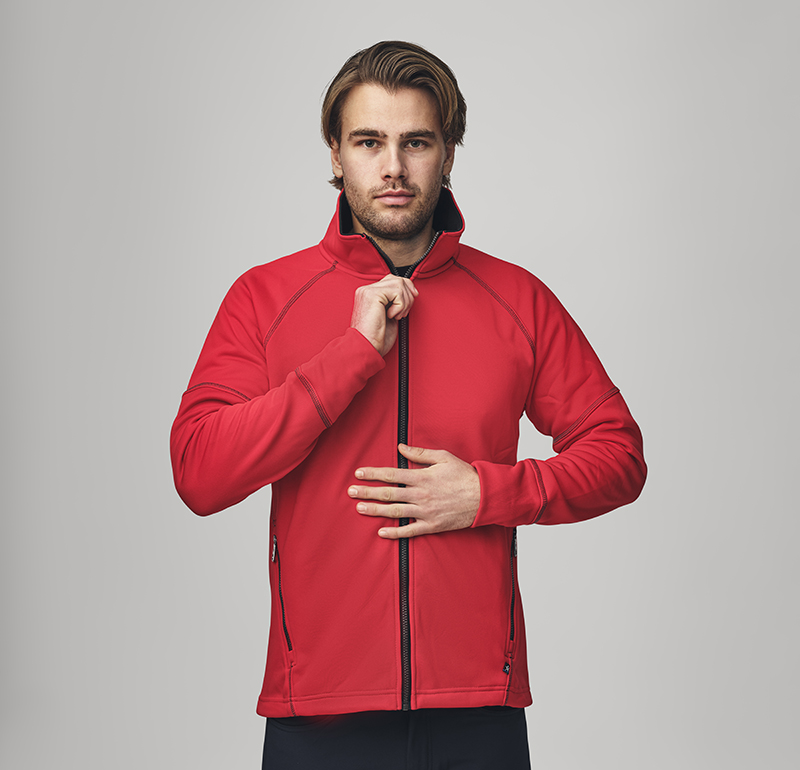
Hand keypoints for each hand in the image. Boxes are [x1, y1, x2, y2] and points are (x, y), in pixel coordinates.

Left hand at [347, 444, 480, 537]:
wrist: (484, 497)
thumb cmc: (465, 475)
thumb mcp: (443, 457)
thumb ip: (420, 453)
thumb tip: (401, 447)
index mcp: (422, 477)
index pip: (391, 474)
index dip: (373, 474)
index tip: (359, 473)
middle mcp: (421, 494)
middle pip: (388, 494)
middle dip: (367, 492)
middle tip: (351, 492)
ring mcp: (425, 512)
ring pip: (395, 512)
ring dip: (375, 510)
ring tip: (359, 508)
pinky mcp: (432, 525)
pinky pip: (410, 530)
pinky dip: (395, 532)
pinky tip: (381, 532)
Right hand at [351, 275, 417, 356]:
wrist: (365, 347)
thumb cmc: (375, 338)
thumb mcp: (389, 315)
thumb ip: (395, 302)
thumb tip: (410, 292)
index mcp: (368, 294)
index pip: (392, 280)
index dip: (406, 288)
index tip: (412, 299)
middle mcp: (366, 290)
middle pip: (397, 279)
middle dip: (408, 295)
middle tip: (404, 313)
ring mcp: (368, 290)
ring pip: (399, 284)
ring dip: (405, 302)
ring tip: (397, 316)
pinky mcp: (372, 294)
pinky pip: (397, 292)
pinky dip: (400, 306)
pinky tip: (391, 316)